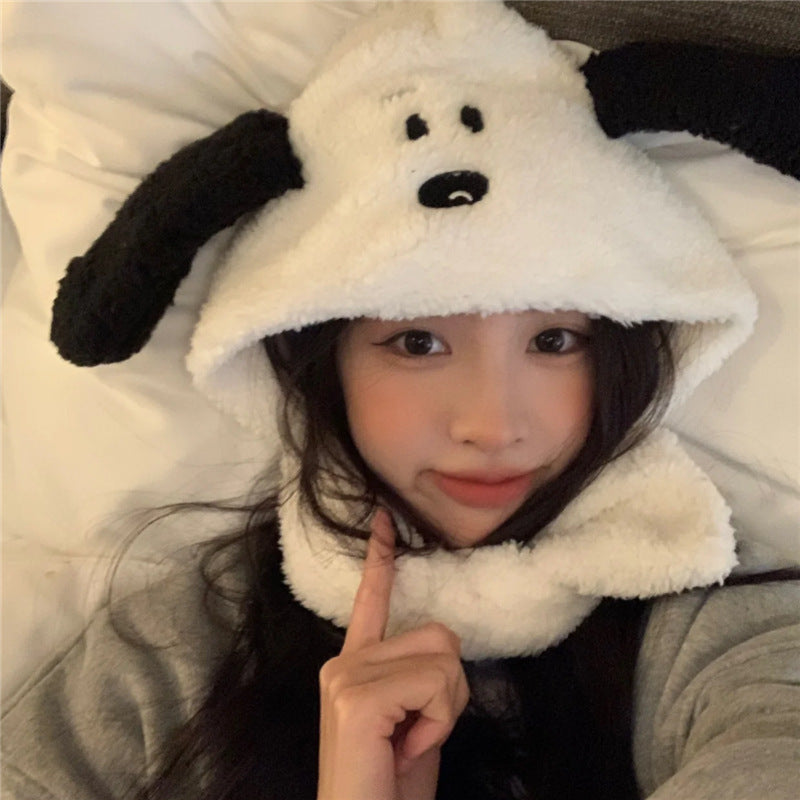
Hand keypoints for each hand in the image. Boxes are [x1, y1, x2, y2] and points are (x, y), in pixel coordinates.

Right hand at [317, 508, 469, 799]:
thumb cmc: (391, 786)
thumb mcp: (416, 720)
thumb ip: (420, 675)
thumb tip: (445, 644)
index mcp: (355, 665)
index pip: (372, 601)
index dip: (381, 558)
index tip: (385, 519)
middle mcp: (343, 662)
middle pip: (439, 634)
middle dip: (450, 688)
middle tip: (420, 731)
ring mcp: (345, 676)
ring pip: (444, 657)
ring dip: (446, 707)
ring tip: (412, 741)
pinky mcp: (357, 697)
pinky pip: (436, 683)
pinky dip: (439, 720)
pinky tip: (409, 748)